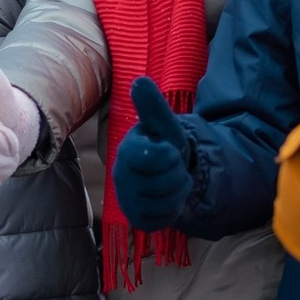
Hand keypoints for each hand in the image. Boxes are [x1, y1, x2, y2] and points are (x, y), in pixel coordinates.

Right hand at [113, 77, 194, 230]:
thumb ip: (153, 105)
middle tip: (171, 168)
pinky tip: (166, 199)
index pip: (155, 157)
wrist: (166, 173)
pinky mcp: (136, 218)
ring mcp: (127, 199)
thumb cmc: (163, 145)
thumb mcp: (164, 125)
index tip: (168, 150)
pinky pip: (164, 219)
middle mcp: (121, 176)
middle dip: (178, 174)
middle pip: (166, 182)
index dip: (171, 155)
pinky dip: (173, 210)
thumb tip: (139, 80)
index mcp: (127, 150)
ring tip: (170, 182)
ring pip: (167, 202)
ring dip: (178, 191)